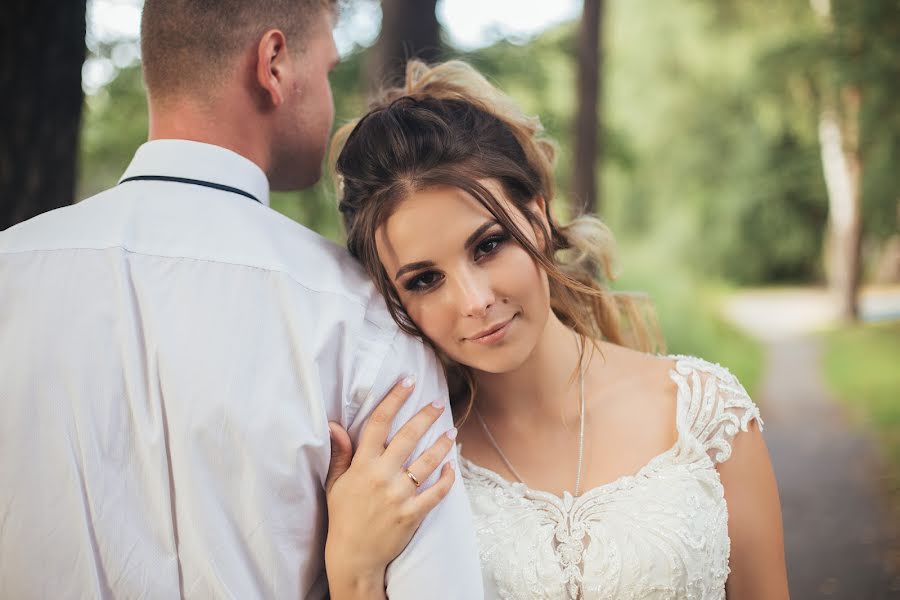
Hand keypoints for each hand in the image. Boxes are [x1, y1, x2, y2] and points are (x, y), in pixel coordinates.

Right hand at [324, 377, 457, 597]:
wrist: (353, 557)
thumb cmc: (343, 517)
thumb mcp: (335, 483)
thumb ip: (340, 453)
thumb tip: (334, 424)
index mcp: (362, 465)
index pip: (379, 423)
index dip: (394, 399)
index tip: (407, 381)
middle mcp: (382, 476)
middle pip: (408, 436)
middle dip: (425, 415)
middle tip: (438, 402)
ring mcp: (399, 495)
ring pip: (427, 461)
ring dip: (442, 443)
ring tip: (451, 430)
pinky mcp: (413, 513)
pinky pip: (437, 492)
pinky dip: (448, 478)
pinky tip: (453, 465)